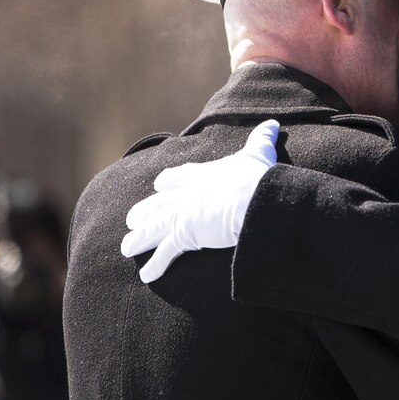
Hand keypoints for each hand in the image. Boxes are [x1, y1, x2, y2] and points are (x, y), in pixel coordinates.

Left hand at [121, 120, 278, 282]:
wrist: (253, 198)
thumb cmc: (256, 177)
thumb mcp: (258, 154)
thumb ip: (261, 139)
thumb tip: (272, 124)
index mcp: (202, 174)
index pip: (178, 176)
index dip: (168, 182)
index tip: (159, 185)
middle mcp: (187, 194)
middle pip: (159, 204)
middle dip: (144, 212)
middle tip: (131, 219)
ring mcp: (183, 214)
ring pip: (154, 228)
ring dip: (140, 239)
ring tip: (127, 248)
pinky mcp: (185, 235)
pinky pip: (166, 253)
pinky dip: (155, 265)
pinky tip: (146, 275)